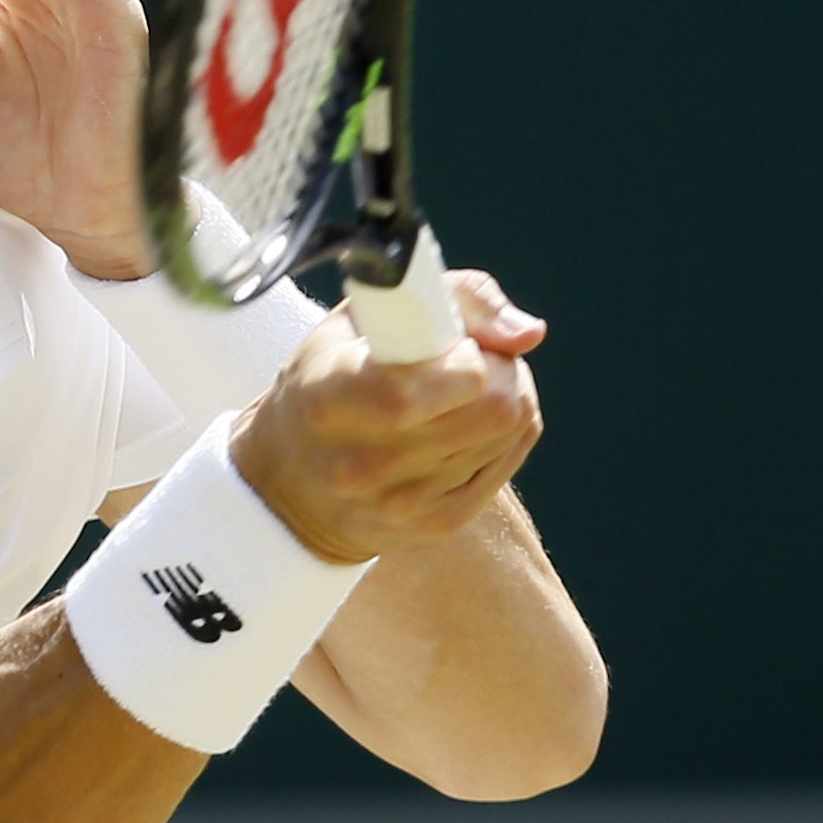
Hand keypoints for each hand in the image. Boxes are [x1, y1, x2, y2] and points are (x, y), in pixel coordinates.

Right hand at [230, 272, 546, 564]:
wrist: (292, 479)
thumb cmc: (332, 374)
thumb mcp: (362, 315)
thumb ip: (453, 298)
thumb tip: (529, 333)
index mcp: (332, 395)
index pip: (437, 383)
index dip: (466, 353)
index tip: (450, 342)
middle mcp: (364, 461)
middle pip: (495, 407)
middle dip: (500, 369)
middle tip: (470, 358)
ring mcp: (403, 502)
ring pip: (510, 430)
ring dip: (504, 398)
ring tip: (460, 390)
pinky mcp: (437, 523)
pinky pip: (507, 462)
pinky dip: (502, 434)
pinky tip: (464, 423)